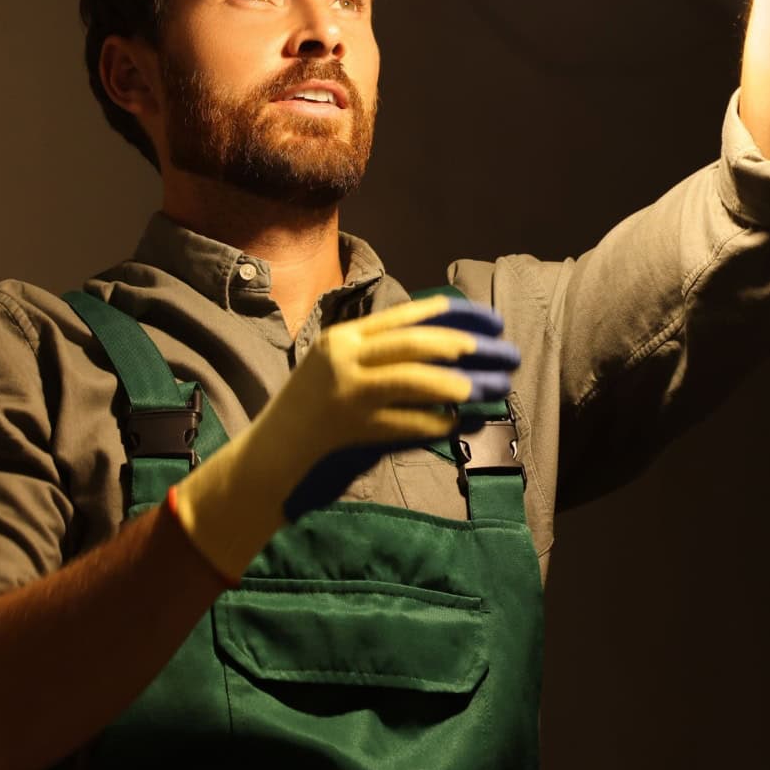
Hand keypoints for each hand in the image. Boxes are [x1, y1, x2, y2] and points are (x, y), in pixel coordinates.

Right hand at [169, 293, 518, 582]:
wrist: (270, 454)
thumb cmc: (312, 413)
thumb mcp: (340, 370)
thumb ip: (381, 358)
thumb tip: (447, 354)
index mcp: (344, 337)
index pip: (407, 315)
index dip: (454, 315)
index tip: (490, 319)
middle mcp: (343, 356)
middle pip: (414, 342)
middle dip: (463, 345)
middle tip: (499, 353)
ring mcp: (346, 393)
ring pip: (411, 378)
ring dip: (454, 383)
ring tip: (485, 388)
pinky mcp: (351, 429)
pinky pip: (405, 424)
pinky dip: (435, 423)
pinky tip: (458, 424)